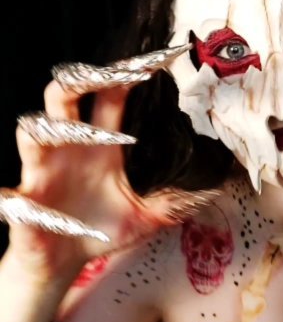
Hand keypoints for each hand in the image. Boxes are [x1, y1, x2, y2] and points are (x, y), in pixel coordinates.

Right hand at [0, 45, 210, 282]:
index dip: (131, 72)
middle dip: (84, 77)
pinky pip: (10, 198)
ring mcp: (43, 173)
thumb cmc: (100, 230)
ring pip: (33, 133)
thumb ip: (179, 201)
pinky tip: (21, 203)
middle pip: (63, 94)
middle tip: (117, 74)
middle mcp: (69, 148)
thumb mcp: (149, 217)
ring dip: (58, 130)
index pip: (111, 94)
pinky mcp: (24, 207)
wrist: (64, 265)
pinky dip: (16, 200)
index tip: (163, 57)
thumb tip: (223, 190)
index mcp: (98, 143)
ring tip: (91, 136)